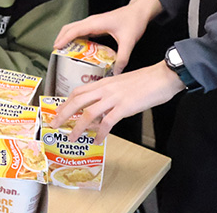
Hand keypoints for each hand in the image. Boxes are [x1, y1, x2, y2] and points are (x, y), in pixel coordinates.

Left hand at [49, 61, 185, 142]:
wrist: (162, 76)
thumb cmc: (145, 80)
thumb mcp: (121, 84)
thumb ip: (109, 94)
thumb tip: (101, 108)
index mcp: (103, 82)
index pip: (78, 91)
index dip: (66, 102)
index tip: (58, 111)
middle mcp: (105, 89)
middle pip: (77, 101)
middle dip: (63, 114)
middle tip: (54, 125)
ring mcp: (114, 98)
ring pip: (88, 112)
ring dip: (78, 127)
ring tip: (72, 138)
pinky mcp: (125, 107)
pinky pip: (108, 122)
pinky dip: (101, 133)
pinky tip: (98, 140)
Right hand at [54, 0, 161, 74]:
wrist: (138, 12)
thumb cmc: (133, 22)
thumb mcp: (129, 41)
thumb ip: (123, 57)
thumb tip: (116, 72)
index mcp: (96, 23)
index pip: (74, 30)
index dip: (64, 39)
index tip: (56, 48)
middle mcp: (91, 21)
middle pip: (69, 27)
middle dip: (61, 38)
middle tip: (56, 53)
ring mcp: (93, 22)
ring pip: (73, 28)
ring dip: (66, 37)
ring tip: (63, 52)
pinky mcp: (96, 24)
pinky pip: (80, 30)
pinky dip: (74, 37)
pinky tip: (77, 48)